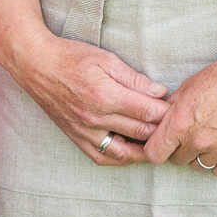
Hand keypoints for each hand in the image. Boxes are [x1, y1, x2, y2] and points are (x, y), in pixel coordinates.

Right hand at [0, 25, 168, 165]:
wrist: (36, 65)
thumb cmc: (71, 57)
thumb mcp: (106, 59)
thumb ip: (134, 79)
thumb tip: (160, 92)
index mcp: (105, 96)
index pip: (147, 112)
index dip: (167, 113)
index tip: (179, 110)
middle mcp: (95, 118)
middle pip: (140, 133)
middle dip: (162, 131)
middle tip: (177, 127)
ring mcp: (84, 131)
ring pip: (124, 153)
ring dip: (145, 151)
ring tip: (160, 145)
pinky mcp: (76, 137)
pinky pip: (102, 156)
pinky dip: (121, 159)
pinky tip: (132, 153)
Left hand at [141, 41, 216, 176]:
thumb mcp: (188, 86)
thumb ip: (171, 108)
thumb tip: (160, 122)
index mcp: (180, 123)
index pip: (154, 154)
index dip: (155, 149)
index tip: (162, 143)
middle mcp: (197, 141)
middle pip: (177, 161)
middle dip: (179, 148)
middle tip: (191, 132)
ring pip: (198, 166)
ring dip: (200, 155)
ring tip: (210, 135)